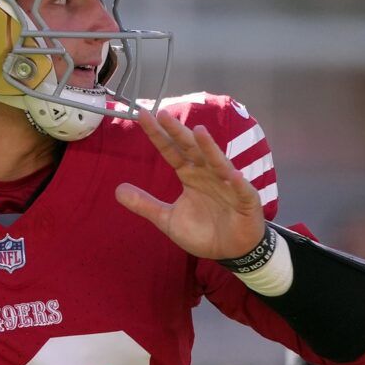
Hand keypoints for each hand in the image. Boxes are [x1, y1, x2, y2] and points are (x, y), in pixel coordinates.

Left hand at [116, 108, 266, 260]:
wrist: (230, 250)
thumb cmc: (203, 231)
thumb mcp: (168, 219)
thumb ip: (145, 204)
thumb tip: (117, 190)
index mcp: (190, 175)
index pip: (171, 151)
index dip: (158, 135)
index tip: (143, 115)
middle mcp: (208, 174)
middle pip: (192, 150)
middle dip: (178, 133)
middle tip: (163, 114)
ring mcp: (228, 185)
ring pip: (218, 164)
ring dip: (210, 149)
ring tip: (199, 132)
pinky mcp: (246, 201)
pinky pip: (242, 191)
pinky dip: (238, 183)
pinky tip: (233, 175)